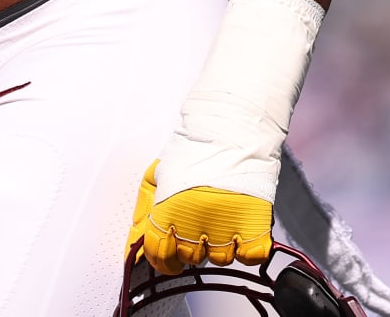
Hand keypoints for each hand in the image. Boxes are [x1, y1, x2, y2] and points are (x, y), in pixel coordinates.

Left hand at [126, 159, 273, 273]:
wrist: (230, 132)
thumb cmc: (193, 150)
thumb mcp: (156, 176)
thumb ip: (144, 212)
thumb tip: (136, 243)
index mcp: (167, 212)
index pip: (159, 255)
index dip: (163, 259)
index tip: (169, 257)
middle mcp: (194, 225)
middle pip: (190, 257)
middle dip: (191, 246)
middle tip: (198, 223)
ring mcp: (225, 228)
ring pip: (220, 258)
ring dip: (219, 244)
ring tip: (220, 218)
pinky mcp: (254, 227)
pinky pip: (249, 256)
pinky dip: (246, 248)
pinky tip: (240, 230)